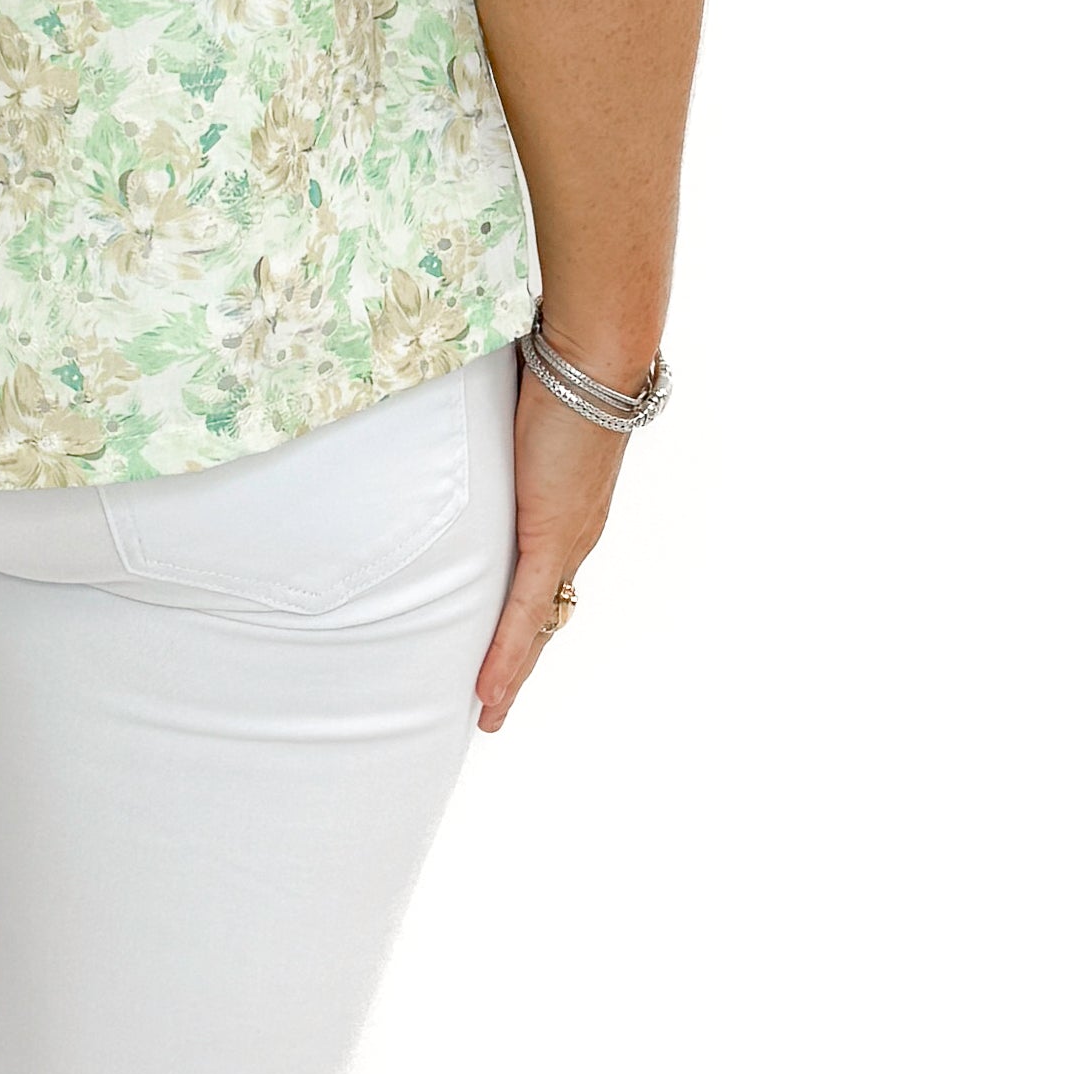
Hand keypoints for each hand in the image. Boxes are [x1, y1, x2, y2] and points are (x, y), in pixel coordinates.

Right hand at [475, 362, 628, 732]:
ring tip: (488, 714)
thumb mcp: (522, 416)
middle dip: (520, 662)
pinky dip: (507, 656)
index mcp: (572, 510)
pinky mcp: (551, 535)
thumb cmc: (561, 369)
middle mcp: (576, 534)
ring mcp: (566, 540)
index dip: (528, 621)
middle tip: (493, 705)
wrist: (594, 358)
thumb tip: (478, 417)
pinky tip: (489, 692)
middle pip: (546, 616)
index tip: (510, 652)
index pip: (548, 581)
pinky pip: (525, 612)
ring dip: (511, 673)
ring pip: (537, 626)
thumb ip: (502, 435)